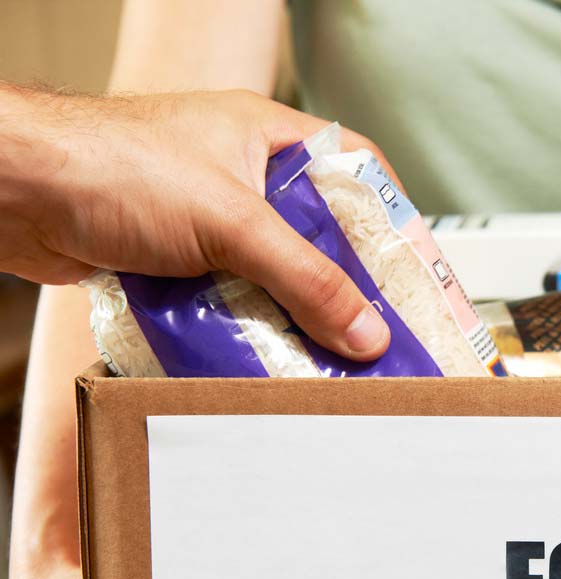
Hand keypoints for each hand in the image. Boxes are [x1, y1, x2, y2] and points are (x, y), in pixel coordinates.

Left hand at [0, 85, 397, 359]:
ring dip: (295, 314)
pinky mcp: (180, 261)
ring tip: (328, 353)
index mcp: (269, 138)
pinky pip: (235, 301)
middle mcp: (244, 178)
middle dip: (345, 285)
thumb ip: (306, 280)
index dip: (392, 218)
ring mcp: (210, 221)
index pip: (355, 173)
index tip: (417, 269)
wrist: (15, 193)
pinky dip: (250, 328)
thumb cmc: (108, 164)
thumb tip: (365, 331)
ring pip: (276, 275)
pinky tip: (265, 355)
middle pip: (319, 237)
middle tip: (378, 327)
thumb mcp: (233, 223)